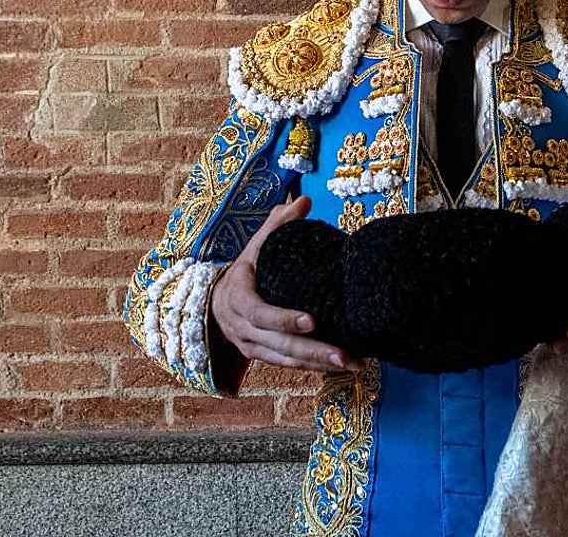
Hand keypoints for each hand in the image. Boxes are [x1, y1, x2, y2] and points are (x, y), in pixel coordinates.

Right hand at [210, 195, 358, 371]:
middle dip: (313, 351)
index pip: (259, 313)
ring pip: (285, 360)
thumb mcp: (255, 245)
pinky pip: (287, 365)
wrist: (215, 302)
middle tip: (344, 355)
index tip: (312, 321)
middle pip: (279, 344)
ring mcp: (251, 346)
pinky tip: (339, 366)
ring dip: (319, 364)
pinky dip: (313, 368)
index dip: (283, 319)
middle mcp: (242, 328)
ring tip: (352, 364)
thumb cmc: (245, 269)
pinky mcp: (261, 357)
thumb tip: (305, 200)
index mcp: (238, 298)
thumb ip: (278, 224)